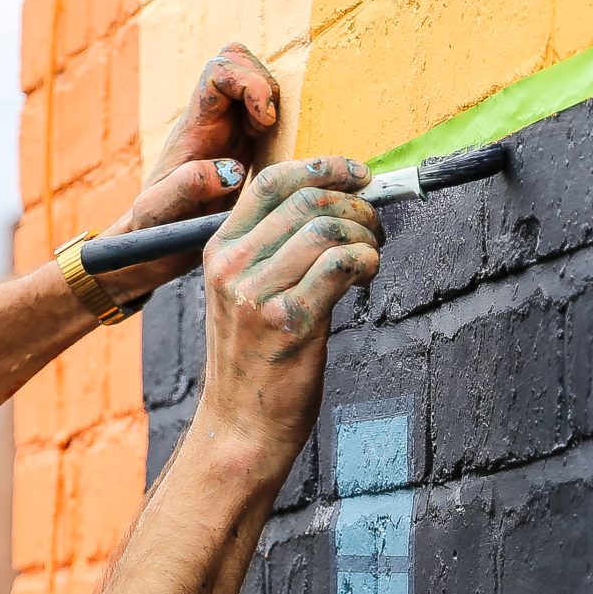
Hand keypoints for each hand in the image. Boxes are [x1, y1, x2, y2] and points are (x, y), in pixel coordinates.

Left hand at [97, 45, 279, 300]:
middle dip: (264, 82)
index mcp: (195, 128)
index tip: (264, 121)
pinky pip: (266, 115)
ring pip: (253, 82)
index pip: (219, 69)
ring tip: (276, 137)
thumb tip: (230, 169)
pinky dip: (281, 122)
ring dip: (274, 100)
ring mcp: (228, 133)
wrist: (151, 247)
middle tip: (271, 125)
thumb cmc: (152, 231)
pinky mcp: (244, 149)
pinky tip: (281, 157)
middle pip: (237, 61)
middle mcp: (212, 122)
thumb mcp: (161, 213)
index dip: (249, 82)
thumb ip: (188, 186)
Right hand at [195, 155, 381, 460]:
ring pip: (328, 229)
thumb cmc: (255, 360)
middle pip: (307, 201)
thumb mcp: (243, 294)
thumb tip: (333, 202)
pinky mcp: (289, 322)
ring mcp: (256, 295)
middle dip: (356, 206)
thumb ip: (273, 248)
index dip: (323, 167)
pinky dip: (367, 261)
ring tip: (370, 258)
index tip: (359, 174)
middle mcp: (231, 267)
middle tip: (374, 228)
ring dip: (365, 236)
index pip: (271, 182)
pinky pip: (341, 264)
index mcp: (218, 250)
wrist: (242, 426)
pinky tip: (365, 278)